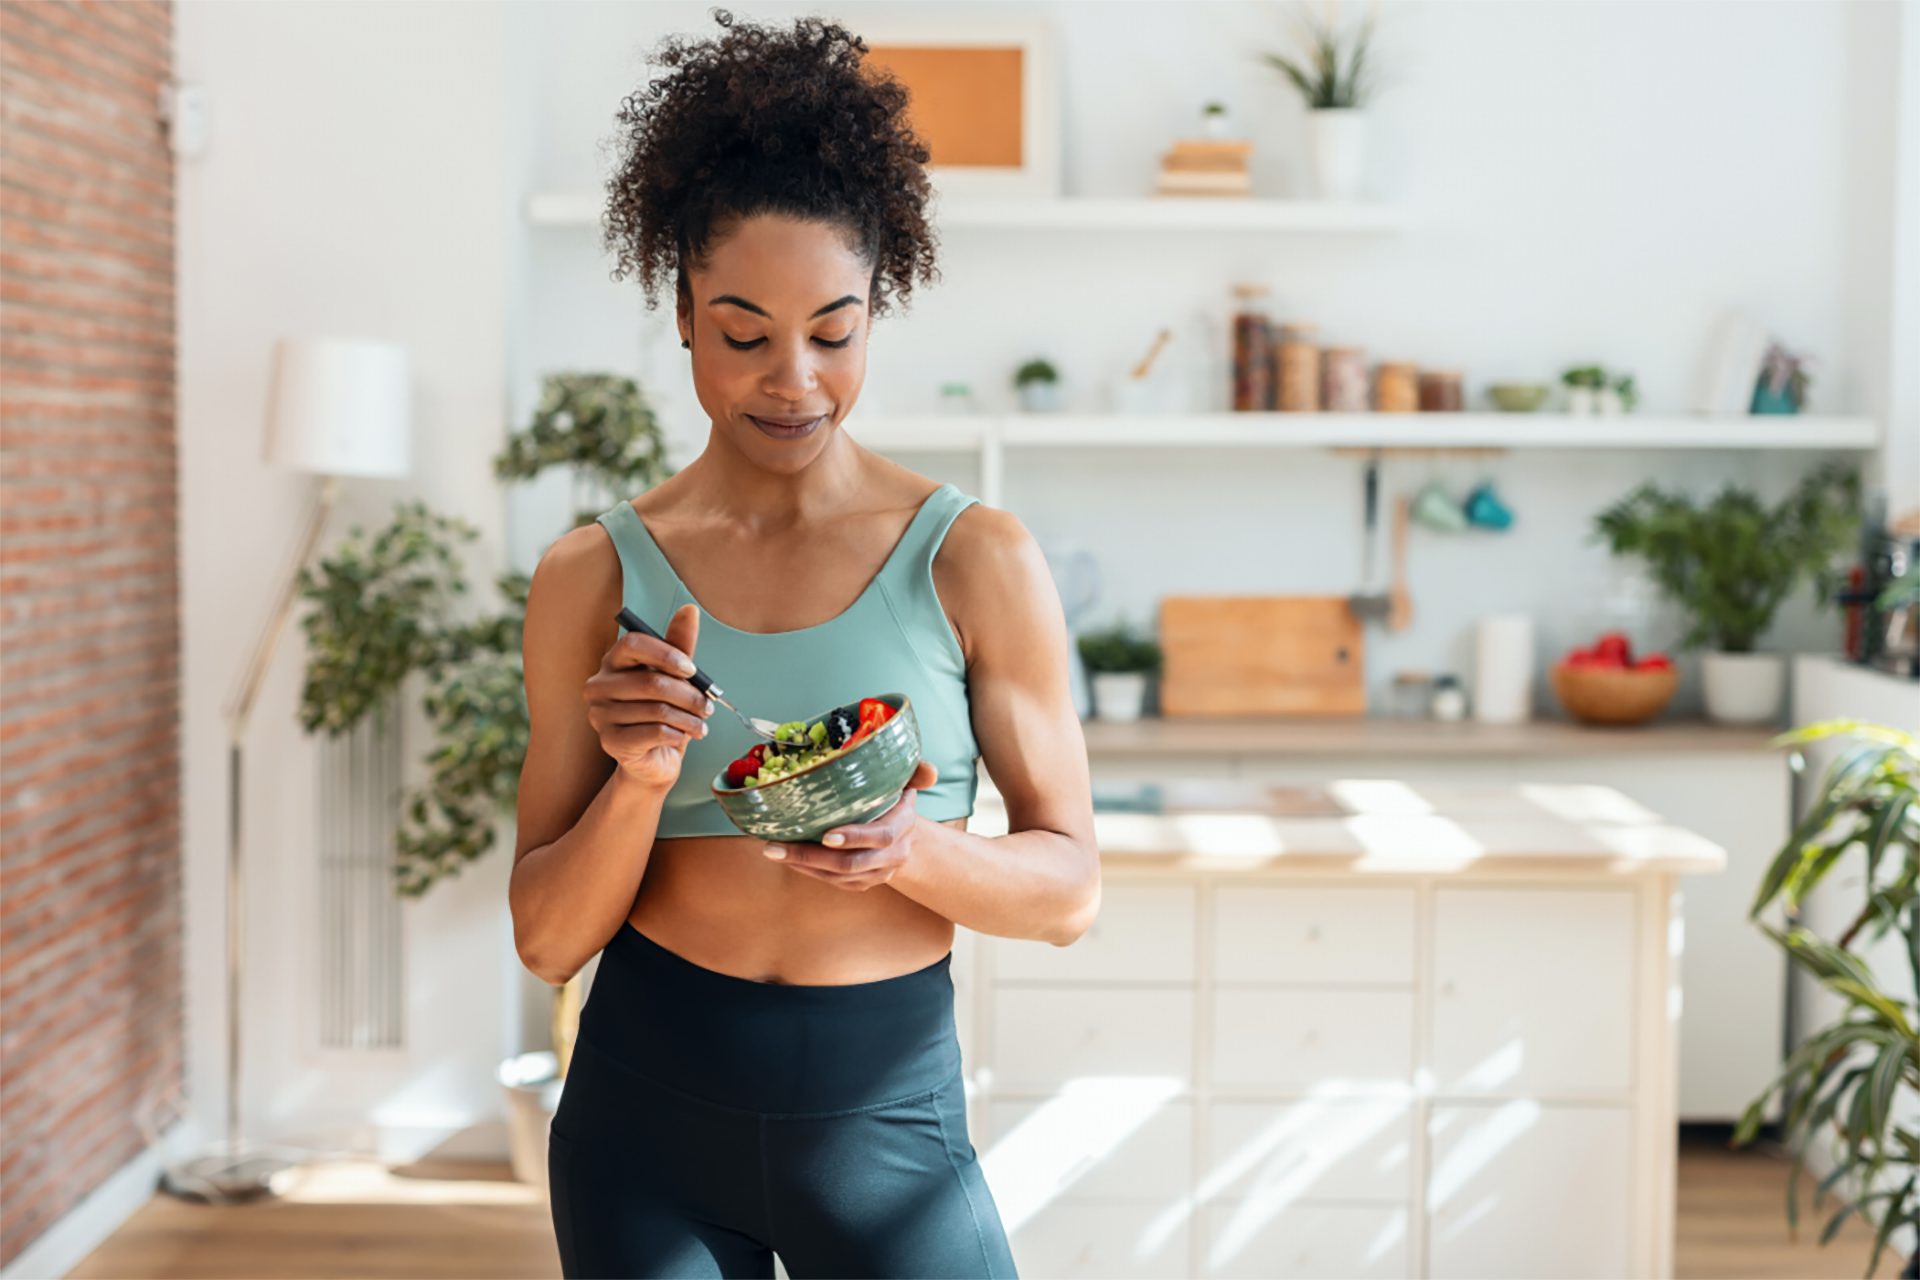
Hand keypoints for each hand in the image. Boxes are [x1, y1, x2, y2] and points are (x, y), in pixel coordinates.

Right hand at [583, 603, 711, 788]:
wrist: (655, 759)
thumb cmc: (664, 713)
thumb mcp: (676, 678)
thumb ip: (680, 646)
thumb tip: (690, 610)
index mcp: (613, 662)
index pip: (632, 643)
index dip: (666, 653)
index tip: (692, 670)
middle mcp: (599, 686)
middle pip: (651, 681)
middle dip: (689, 695)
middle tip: (709, 706)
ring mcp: (600, 715)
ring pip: (657, 710)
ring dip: (689, 718)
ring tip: (701, 724)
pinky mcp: (610, 742)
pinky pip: (654, 732)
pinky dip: (678, 734)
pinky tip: (684, 736)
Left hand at [764, 760, 938, 890]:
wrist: (906, 839)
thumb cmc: (896, 802)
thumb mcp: (908, 782)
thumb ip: (916, 771)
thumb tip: (929, 770)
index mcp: (903, 826)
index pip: (881, 837)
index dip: (855, 837)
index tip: (827, 835)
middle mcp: (891, 856)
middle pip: (850, 863)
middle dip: (810, 856)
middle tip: (775, 847)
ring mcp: (875, 874)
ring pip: (836, 876)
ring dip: (801, 865)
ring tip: (772, 850)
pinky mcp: (860, 884)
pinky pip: (831, 882)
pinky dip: (806, 870)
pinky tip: (785, 857)